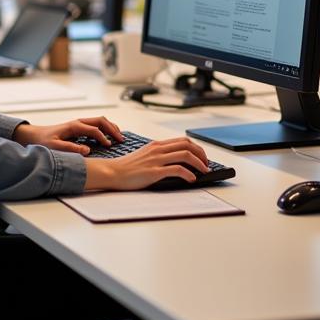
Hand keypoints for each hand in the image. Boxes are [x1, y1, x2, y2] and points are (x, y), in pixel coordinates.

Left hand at [13, 116, 123, 154]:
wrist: (35, 136)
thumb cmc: (44, 141)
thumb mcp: (55, 147)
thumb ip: (71, 148)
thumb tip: (87, 150)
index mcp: (74, 126)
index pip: (94, 129)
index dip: (103, 137)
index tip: (110, 145)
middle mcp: (78, 122)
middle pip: (101, 120)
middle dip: (112, 129)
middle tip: (121, 139)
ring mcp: (80, 124)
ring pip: (100, 121)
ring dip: (111, 127)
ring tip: (119, 137)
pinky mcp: (80, 127)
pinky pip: (97, 124)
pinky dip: (106, 128)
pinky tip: (110, 137)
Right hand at [84, 137, 209, 191]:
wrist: (112, 172)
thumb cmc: (127, 167)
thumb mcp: (144, 156)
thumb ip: (158, 155)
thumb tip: (174, 161)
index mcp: (156, 145)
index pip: (182, 140)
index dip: (196, 148)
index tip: (202, 157)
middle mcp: (158, 149)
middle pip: (187, 145)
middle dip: (201, 154)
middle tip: (206, 164)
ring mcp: (156, 160)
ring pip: (185, 155)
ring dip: (199, 163)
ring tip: (204, 171)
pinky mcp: (154, 172)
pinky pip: (177, 170)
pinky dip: (188, 174)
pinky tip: (191, 180)